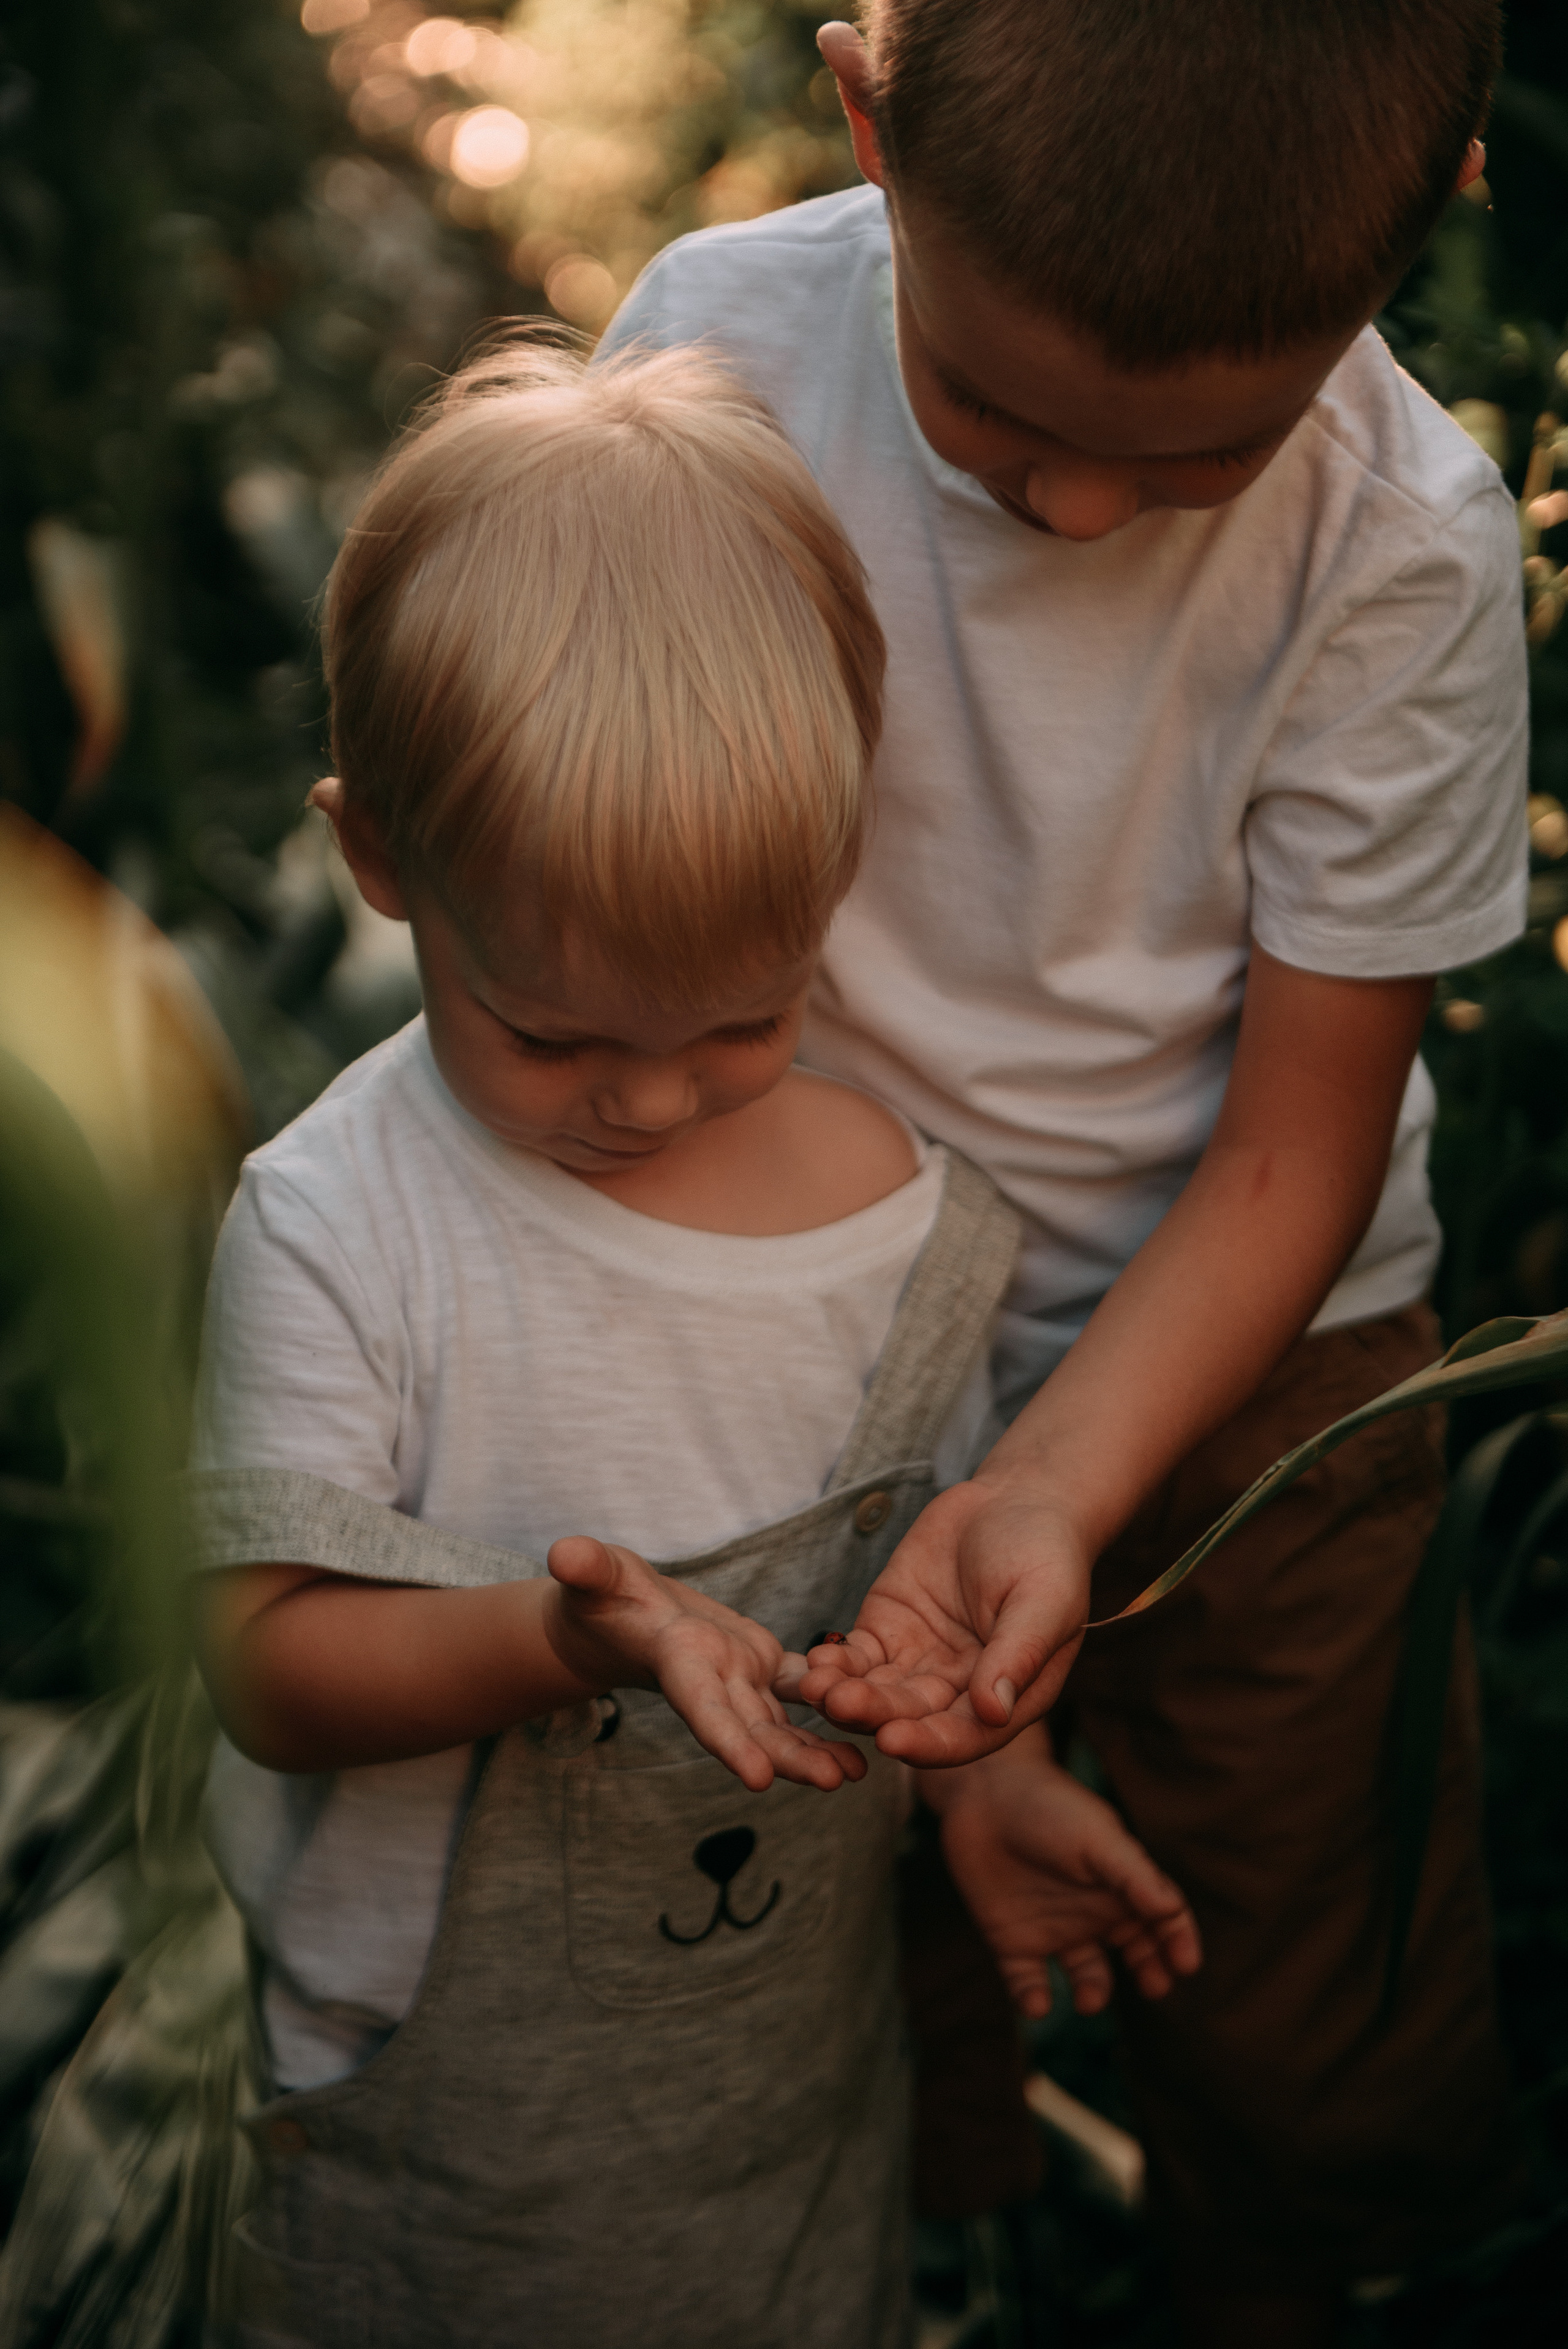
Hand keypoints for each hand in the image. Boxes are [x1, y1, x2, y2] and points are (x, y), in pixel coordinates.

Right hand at [546, 1536, 866, 1794]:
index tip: (760, 1780)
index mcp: (679, 1664)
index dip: (729, 1744)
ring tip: (858, 1774)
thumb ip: (587, 1568)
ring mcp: (740, 1681)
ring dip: (817, 1748)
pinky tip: (865, 1740)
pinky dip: (831, 1708)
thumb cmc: (601, 1593)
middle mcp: (714, 1684)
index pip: (703, 1710)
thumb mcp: (594, 1576)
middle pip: (753, 1730)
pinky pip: (801, 1692)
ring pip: (782, 1722)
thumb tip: (563, 1553)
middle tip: (832, 1783)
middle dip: (790, 1757)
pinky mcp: (762, 1667)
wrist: (620, 1619)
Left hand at [791, 1482, 1091, 1764]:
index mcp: (1007, 1697)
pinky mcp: (886, 1631)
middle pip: (912, 1716)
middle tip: (839, 1704)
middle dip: (874, 1714)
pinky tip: (815, 1662)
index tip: (892, 1740)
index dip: (929, 1743)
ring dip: (845, 1695)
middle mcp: (959, 1690)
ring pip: (877, 1692)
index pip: (964, 1735)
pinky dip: (836, 1663)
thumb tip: (994, 1712)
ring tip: (816, 1686)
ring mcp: (919, 1662)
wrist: (1013, 1499)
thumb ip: (1019, 1654)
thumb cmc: (1045, 1551)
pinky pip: (857, 1658)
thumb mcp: (1044, 1599)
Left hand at [925, 1732, 1201, 2018]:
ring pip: (1086, 1975)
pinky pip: (1028, 1982)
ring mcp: (1054, 1928)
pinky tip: (1039, 2003)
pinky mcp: (1012, 1941)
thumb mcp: (1098, 1837)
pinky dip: (1033, 1999)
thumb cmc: (1049, 1807)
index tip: (1185, 1964)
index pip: (1162, 1920)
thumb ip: (1134, 1874)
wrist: (983, 1795)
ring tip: (1091, 2001)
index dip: (1178, 1941)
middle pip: (1135, 1952)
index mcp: (1120, 1884)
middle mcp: (1092, 1911)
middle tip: (1155, 1987)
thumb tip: (1171, 1910)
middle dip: (1149, 1972)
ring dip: (1094, 1992)